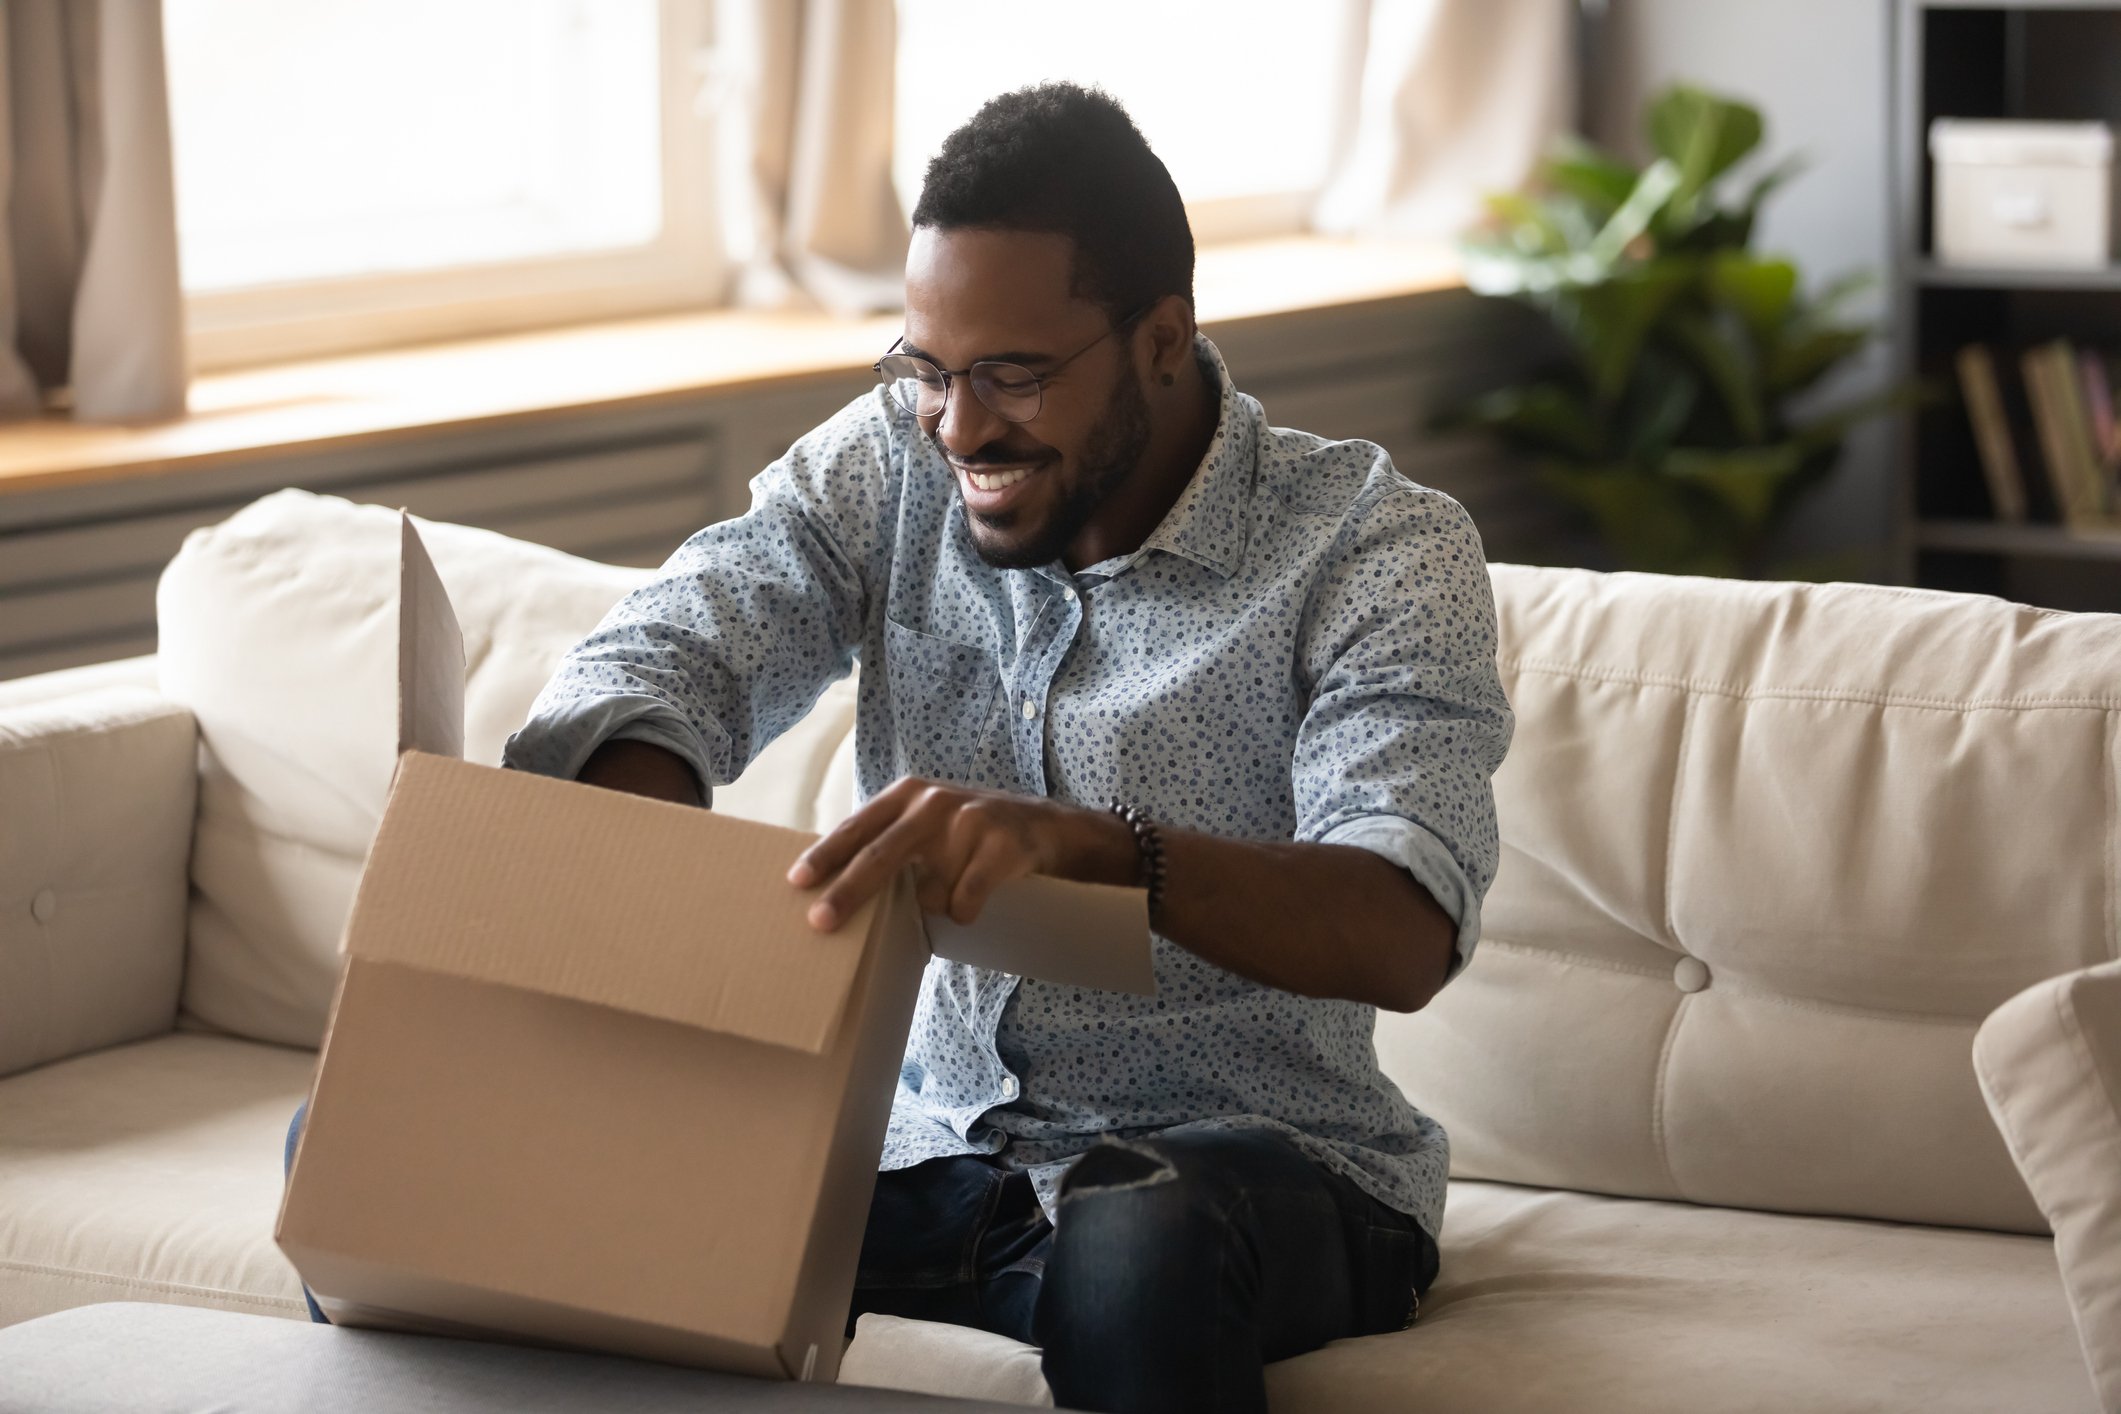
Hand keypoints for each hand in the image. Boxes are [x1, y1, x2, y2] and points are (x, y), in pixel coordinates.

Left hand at [786, 776, 1122, 930]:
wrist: (1049, 829)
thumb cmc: (973, 835)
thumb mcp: (928, 825)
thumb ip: (889, 843)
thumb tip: (832, 889)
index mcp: (908, 795)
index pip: (858, 828)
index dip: (825, 856)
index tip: (796, 883)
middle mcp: (934, 802)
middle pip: (881, 854)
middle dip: (848, 892)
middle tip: (820, 923)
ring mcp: (969, 821)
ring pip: (930, 892)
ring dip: (938, 905)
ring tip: (958, 890)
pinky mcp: (1002, 845)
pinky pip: (966, 901)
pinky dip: (966, 911)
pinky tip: (978, 900)